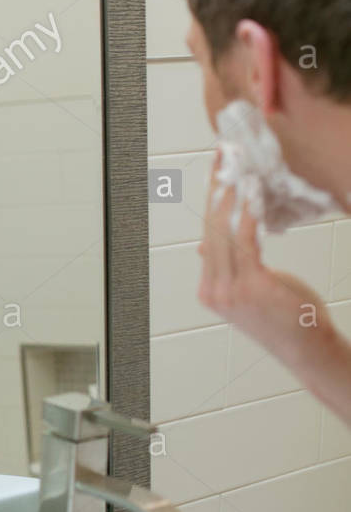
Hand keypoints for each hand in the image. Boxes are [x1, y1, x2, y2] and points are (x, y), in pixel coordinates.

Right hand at [198, 151, 329, 365]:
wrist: (308, 349)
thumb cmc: (286, 319)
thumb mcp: (249, 292)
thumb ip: (226, 268)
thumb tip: (203, 246)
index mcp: (210, 290)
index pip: (205, 238)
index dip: (210, 203)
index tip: (216, 176)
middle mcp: (214, 290)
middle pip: (209, 229)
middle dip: (215, 192)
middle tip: (223, 162)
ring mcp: (230, 290)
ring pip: (222, 232)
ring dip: (229, 197)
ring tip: (236, 171)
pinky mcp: (252, 285)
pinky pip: (245, 241)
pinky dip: (247, 214)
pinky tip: (251, 194)